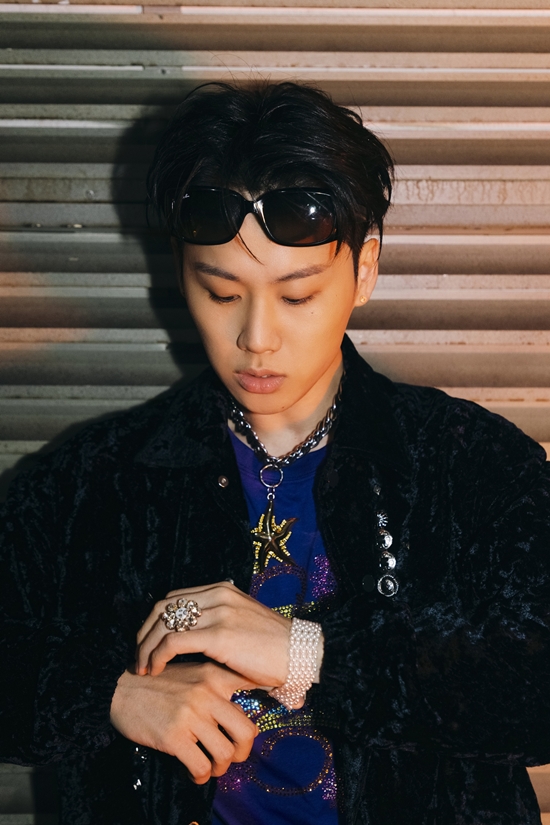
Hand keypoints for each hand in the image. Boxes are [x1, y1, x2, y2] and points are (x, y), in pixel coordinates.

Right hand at [110, 661, 258, 783]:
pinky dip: (200, 776)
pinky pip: (200, 766)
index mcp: (214, 676)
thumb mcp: (192, 671)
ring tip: (209, 766)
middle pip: (246, 732)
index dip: (262, 701)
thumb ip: (218, 682)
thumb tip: (244, 705)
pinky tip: (193, 772)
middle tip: (230, 756)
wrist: (119, 688)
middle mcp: (207, 694)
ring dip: (220, 768)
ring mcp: (191, 715)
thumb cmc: (158, 683)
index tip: (253, 717)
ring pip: (225, 754)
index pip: (252, 688)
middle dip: (242, 752)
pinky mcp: (174, 736)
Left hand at [136, 581, 290, 687]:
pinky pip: (174, 641)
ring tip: (144, 667)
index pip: (173, 598)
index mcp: (221, 589)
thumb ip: (217, 624)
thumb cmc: (272, 647)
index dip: (155, 621)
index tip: (148, 643)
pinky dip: (157, 655)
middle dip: (144, 632)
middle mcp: (217, 595)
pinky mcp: (219, 635)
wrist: (300, 653)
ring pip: (164, 623)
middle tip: (139, 656)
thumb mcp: (241, 624)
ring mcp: (218, 612)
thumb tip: (191, 641)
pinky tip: (156, 669)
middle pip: (163, 607)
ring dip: (146, 647)